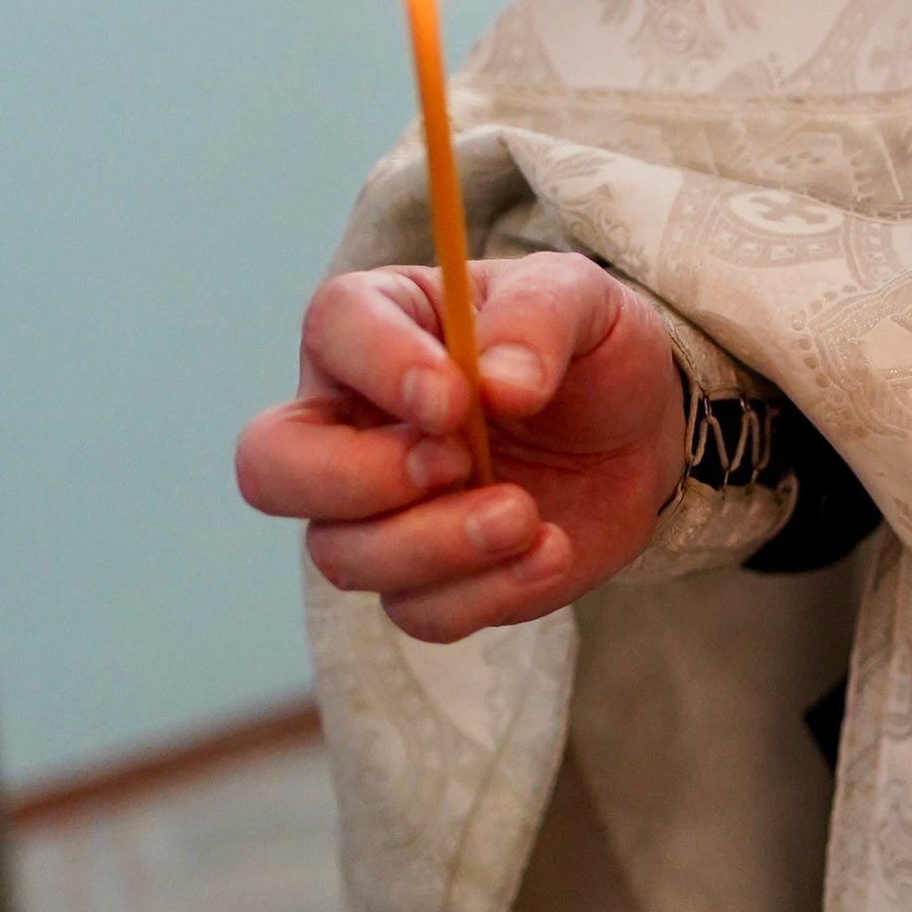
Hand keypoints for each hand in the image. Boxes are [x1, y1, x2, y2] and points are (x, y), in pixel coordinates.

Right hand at [234, 254, 684, 644]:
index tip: (455, 400)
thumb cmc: (591, 352)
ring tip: (526, 515)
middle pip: (271, 466)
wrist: (640, 437)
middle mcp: (349, 421)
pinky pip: (418, 611)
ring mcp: (376, 511)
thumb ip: (540, 320)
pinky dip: (488, 592)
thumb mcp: (587, 299)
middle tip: (456, 463)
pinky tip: (551, 550)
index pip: (334, 331)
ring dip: (437, 546)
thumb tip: (499, 385)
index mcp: (376, 324)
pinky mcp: (425, 580)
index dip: (380, 367)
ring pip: (341, 554)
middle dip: (354, 478)